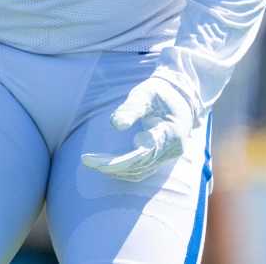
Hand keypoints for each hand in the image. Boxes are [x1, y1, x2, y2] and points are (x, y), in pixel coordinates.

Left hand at [82, 73, 197, 180]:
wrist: (179, 97)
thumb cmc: (157, 93)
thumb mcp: (144, 95)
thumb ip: (131, 109)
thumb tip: (115, 125)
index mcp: (170, 132)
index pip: (144, 153)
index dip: (122, 160)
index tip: (99, 163)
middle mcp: (172, 149)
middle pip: (140, 165)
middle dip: (112, 165)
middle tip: (86, 161)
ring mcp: (169, 156)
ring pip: (141, 170)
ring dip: (116, 169)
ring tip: (91, 162)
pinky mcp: (162, 158)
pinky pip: (143, 170)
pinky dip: (125, 169)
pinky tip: (106, 165)